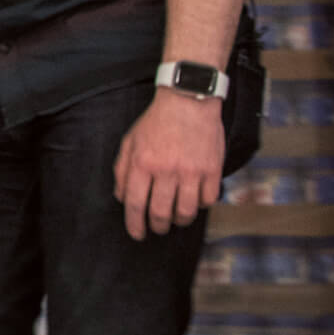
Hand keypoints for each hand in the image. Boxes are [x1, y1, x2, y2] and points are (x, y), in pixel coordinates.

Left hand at [114, 88, 224, 240]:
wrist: (188, 100)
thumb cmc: (156, 122)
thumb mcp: (130, 141)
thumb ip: (122, 170)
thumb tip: (121, 197)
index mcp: (142, 163)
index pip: (135, 204)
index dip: (134, 224)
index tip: (137, 234)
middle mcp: (166, 170)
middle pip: (160, 213)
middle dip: (157, 226)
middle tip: (157, 228)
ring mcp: (191, 171)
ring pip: (186, 212)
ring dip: (179, 221)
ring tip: (176, 218)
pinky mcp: (212, 169)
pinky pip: (208, 200)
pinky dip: (201, 205)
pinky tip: (194, 200)